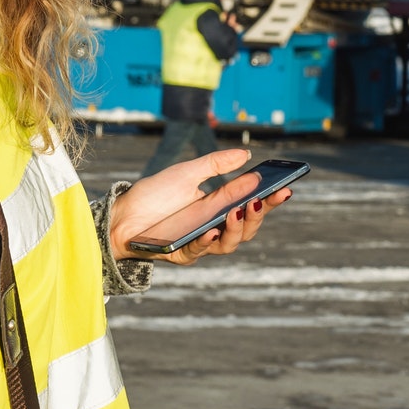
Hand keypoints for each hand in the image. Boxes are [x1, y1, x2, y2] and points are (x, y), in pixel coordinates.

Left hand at [108, 148, 293, 265]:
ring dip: (237, 228)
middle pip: (247, 228)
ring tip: (238, 210)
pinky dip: (206, 242)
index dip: (271, 199)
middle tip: (262, 199)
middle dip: (259, 215)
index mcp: (220, 207)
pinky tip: (210, 230)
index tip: (286, 187)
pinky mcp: (182, 253)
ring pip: (229, 243)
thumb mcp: (187, 172)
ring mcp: (200, 242)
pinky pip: (199, 251)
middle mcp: (215, 227)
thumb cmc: (155, 195)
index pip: (252, 205)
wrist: (122, 215)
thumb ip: (215, 164)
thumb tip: (246, 155)